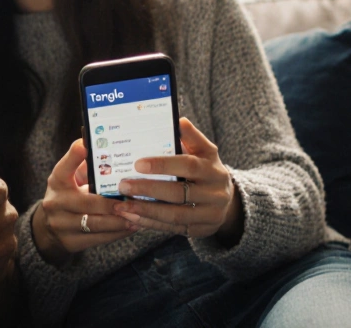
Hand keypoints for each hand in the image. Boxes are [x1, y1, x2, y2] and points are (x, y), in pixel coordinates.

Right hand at [32, 139, 134, 265]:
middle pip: (87, 202)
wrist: (48, 228)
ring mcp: (61, 224)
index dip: (75, 155)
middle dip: (110, 204)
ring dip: (118, 221)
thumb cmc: (68, 195)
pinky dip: (116, 233)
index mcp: (57, 181)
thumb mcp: (69, 178)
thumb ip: (85, 165)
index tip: (86, 145)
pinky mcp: (70, 242)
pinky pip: (97, 239)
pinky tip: (130, 227)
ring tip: (136, 216)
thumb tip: (108, 149)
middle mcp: (56, 202)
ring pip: (94, 224)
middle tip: (130, 202)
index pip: (65, 166)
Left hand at [112, 118, 242, 240]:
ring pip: (174, 215)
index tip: (138, 164)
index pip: (188, 165)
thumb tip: (178, 120)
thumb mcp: (205, 151)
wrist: (228, 200)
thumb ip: (192, 137)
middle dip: (148, 189)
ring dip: (145, 210)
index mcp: (213, 169)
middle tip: (123, 185)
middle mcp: (214, 193)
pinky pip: (172, 229)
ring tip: (122, 206)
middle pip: (178, 193)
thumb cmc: (207, 169)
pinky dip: (151, 223)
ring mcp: (209, 214)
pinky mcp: (200, 230)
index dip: (163, 165)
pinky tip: (132, 217)